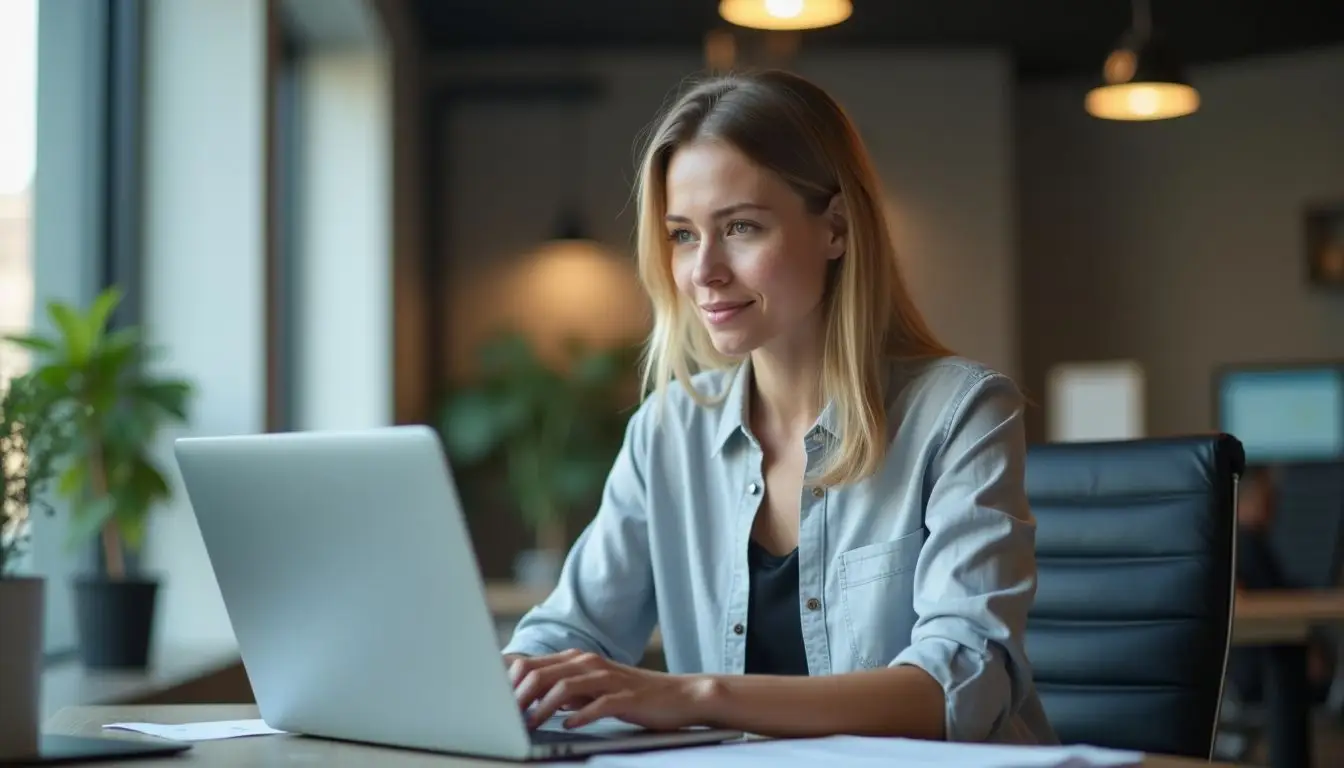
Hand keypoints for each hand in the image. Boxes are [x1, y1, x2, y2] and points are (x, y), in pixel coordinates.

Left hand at [509, 649, 716, 731]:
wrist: (679, 696)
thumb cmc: (632, 696)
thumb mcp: (592, 690)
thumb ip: (564, 690)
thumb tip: (529, 700)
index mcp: (578, 660)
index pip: (532, 665)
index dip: (509, 686)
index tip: (496, 706)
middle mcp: (589, 663)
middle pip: (541, 673)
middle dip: (519, 698)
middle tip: (508, 720)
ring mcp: (608, 678)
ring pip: (564, 686)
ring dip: (542, 708)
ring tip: (531, 725)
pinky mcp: (626, 697)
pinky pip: (598, 704)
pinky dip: (579, 715)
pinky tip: (569, 726)